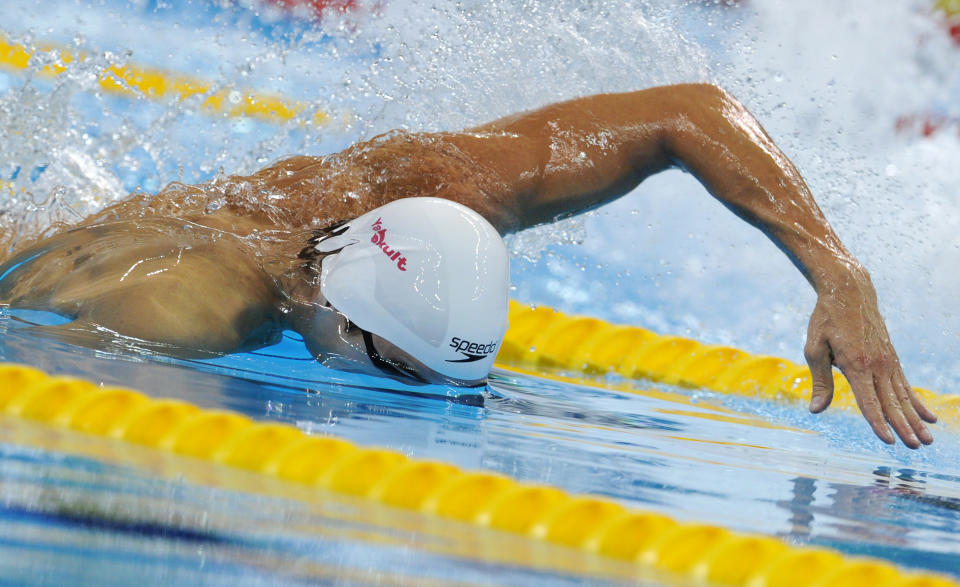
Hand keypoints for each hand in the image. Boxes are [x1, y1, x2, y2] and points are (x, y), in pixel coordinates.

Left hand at [803, 274, 936, 447]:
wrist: (849, 292)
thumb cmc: (826, 321)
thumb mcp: (814, 349)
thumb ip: (820, 382)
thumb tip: (816, 411)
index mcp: (856, 364)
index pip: (869, 401)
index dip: (878, 423)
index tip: (889, 442)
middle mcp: (877, 365)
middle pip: (892, 402)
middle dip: (904, 428)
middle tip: (917, 448)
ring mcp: (888, 362)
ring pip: (903, 396)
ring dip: (915, 420)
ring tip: (928, 440)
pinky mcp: (892, 359)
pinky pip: (906, 385)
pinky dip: (917, 403)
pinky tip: (929, 418)